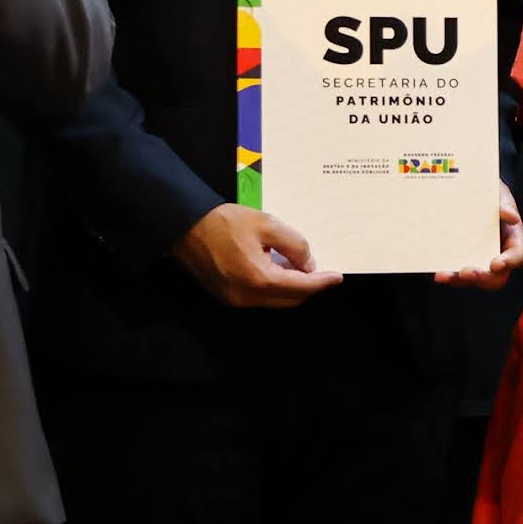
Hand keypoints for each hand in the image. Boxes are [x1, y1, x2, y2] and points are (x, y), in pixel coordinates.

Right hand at [174, 202, 341, 308]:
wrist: (185, 226)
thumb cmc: (224, 222)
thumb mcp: (267, 224)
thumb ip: (295, 245)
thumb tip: (308, 264)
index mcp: (258, 279)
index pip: (301, 288)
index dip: (322, 282)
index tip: (337, 276)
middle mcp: (246, 297)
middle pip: (290, 300)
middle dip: (308, 286)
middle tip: (316, 268)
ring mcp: (234, 300)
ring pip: (275, 301)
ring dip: (290, 287)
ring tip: (295, 265)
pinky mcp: (226, 298)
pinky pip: (259, 298)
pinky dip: (273, 287)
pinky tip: (275, 269)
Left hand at [431, 199, 522, 290]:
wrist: (462, 189)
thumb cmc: (485, 191)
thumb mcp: (496, 191)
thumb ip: (503, 202)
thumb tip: (512, 217)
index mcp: (513, 238)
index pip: (518, 255)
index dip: (509, 261)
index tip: (496, 263)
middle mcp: (498, 254)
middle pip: (497, 276)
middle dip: (482, 277)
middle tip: (466, 272)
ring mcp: (479, 260)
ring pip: (474, 279)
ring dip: (458, 280)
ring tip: (442, 275)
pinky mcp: (461, 261)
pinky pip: (457, 275)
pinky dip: (449, 275)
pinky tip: (438, 272)